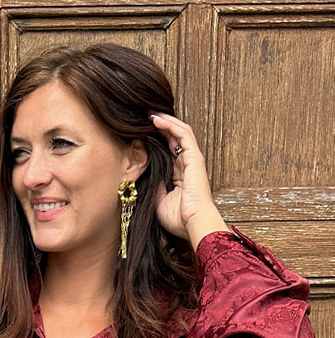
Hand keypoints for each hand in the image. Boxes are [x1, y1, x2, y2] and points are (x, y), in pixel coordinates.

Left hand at [149, 113, 229, 247]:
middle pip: (174, 138)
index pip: (168, 150)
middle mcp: (187, 165)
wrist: (192, 223)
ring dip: (165, 121)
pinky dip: (170, 125)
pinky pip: (183, 135)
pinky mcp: (195, 157)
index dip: (157, 139)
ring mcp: (192, 160)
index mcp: (180, 175)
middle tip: (145, 116)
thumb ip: (154, 185)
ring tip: (150, 113)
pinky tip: (157, 120)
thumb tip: (145, 173)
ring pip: (180, 132)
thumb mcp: (159, 200)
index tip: (142, 132)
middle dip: (161, 126)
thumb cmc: (178, 219)